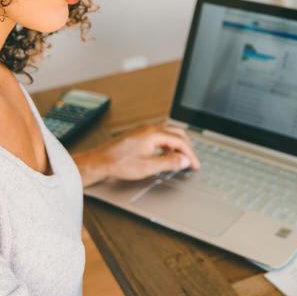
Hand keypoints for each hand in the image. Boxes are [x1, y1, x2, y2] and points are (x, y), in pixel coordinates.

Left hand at [74, 123, 201, 186]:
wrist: (100, 161)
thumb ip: (169, 163)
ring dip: (178, 145)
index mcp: (154, 134)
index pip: (180, 141)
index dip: (190, 154)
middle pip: (177, 133)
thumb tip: (184, 160)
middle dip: (187, 147)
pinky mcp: (140, 134)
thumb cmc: (119, 163)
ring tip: (181, 158)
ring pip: (169, 133)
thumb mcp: (148, 167)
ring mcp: (144, 130)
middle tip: (192, 160)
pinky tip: (166, 154)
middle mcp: (150, 129)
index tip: (195, 164)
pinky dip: (169, 144)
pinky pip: (160, 135)